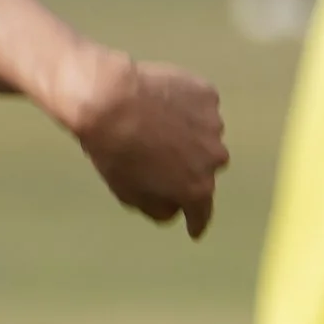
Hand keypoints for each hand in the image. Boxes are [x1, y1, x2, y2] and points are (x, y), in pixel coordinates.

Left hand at [66, 52, 229, 238]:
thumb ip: (158, 209)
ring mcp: (213, 124)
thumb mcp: (129, 194)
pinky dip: (187, 106)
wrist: (109, 100)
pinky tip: (163, 101)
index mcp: (196, 188)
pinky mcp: (207, 95)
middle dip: (189, 166)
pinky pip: (201, 106)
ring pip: (204, 134)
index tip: (194, 228)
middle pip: (205, 168)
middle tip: (162, 155)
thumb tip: (175, 208)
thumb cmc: (115, 151)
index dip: (196, 221)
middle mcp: (213, 158)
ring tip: (158, 122)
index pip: (202, 212)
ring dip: (189, 133)